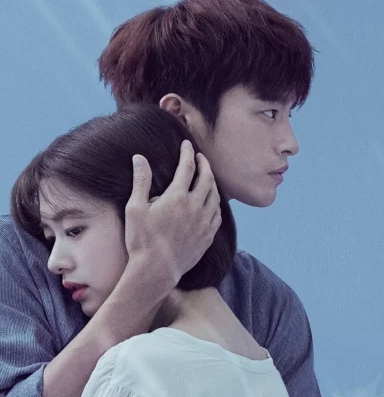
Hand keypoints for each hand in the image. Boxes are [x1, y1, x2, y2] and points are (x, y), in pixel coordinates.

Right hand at [123, 140, 221, 286]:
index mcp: (177, 197)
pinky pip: (218, 214)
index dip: (187, 153)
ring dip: (212, 182)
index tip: (186, 144)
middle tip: (200, 157)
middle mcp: (195, 207)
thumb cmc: (141, 240)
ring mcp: (205, 222)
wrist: (156, 270)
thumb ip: (141, 181)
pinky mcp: (208, 236)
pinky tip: (212, 202)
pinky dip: (216, 202)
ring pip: (215, 196)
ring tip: (207, 177)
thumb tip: (139, 158)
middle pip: (207, 178)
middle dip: (204, 164)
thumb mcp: (135, 208)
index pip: (187, 167)